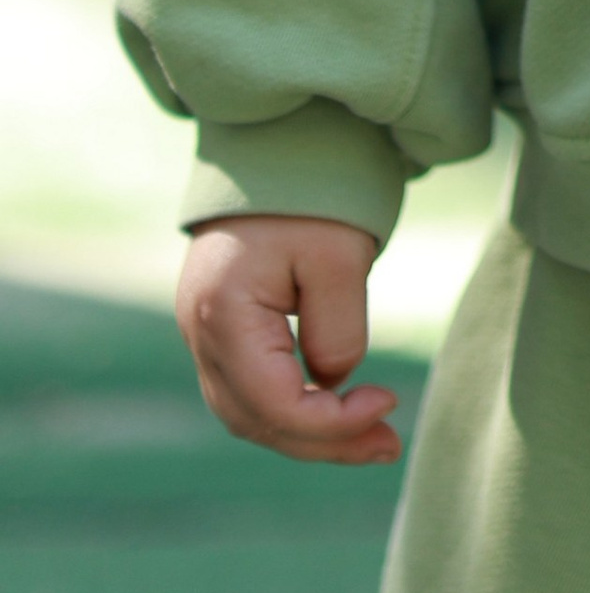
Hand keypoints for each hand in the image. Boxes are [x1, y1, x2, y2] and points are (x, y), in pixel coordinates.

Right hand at [174, 215, 399, 466]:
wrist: (276, 146)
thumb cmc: (310, 195)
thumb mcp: (341, 257)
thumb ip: (337, 331)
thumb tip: (334, 382)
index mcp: (222, 313)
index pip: (274, 402)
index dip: (332, 422)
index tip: (388, 403)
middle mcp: (198, 331)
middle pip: (256, 419)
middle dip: (324, 442)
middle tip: (389, 446)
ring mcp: (201, 332)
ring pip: (248, 412)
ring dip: (308, 433)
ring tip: (374, 438)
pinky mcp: (218, 327)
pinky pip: (249, 389)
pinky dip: (292, 408)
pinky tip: (337, 408)